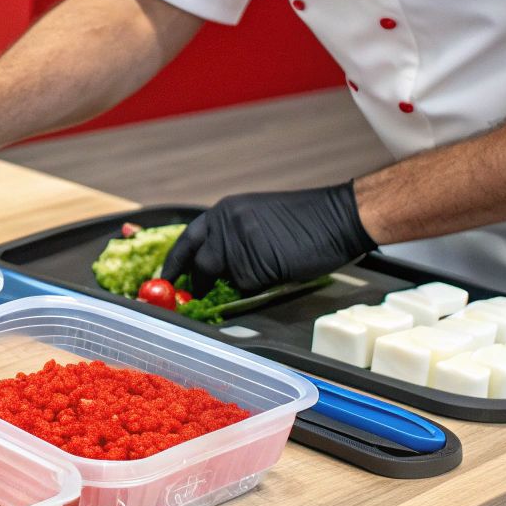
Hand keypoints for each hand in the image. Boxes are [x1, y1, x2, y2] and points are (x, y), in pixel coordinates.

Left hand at [160, 183, 376, 293]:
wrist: (340, 216)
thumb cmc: (306, 220)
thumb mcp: (257, 217)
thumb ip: (231, 236)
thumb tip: (213, 267)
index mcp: (225, 210)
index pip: (187, 240)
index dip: (174, 262)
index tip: (166, 279)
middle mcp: (226, 224)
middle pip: (199, 264)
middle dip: (198, 284)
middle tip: (200, 295)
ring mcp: (239, 245)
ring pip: (223, 278)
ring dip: (237, 283)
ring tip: (266, 269)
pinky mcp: (255, 265)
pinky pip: (247, 288)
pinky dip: (259, 288)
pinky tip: (280, 271)